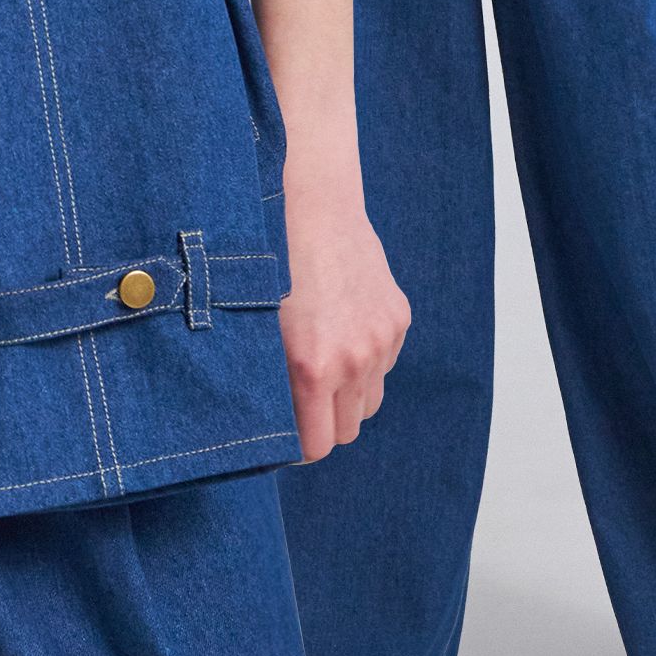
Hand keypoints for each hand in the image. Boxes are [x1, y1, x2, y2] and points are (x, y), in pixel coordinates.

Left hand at [278, 161, 409, 463]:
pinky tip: (339, 328)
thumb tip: (266, 428)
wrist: (313, 207)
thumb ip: (268, 383)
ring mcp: (382, 339)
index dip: (299, 448)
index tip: (284, 441)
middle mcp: (355, 359)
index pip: (319, 446)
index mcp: (314, 367)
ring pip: (369, 400)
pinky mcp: (398, 318)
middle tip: (299, 405)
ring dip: (347, 395)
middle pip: (348, 430)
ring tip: (320, 364)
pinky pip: (384, 362)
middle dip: (323, 425)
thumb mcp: (257, 330)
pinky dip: (365, 360)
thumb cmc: (270, 265)